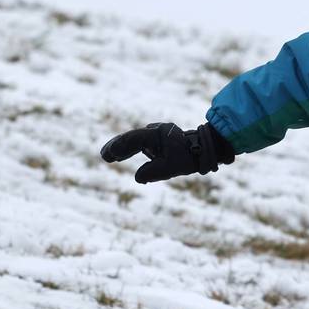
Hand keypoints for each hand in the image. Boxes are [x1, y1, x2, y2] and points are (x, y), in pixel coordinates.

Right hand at [100, 122, 233, 183]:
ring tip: (109, 157)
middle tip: (104, 156)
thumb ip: (153, 173)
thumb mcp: (171, 168)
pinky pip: (141, 143)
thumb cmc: (188, 158)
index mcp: (156, 134)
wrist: (204, 149)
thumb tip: (137, 178)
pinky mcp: (158, 139)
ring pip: (135, 140)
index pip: (133, 140)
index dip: (119, 148)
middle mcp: (154, 131)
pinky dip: (131, 149)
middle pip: (131, 138)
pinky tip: (121, 156)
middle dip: (117, 147)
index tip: (108, 155)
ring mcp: (156, 134)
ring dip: (122, 149)